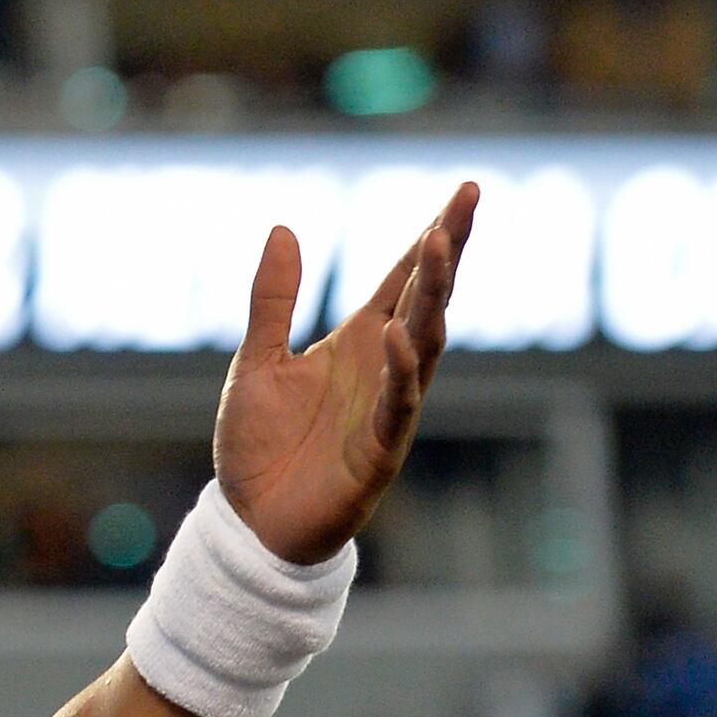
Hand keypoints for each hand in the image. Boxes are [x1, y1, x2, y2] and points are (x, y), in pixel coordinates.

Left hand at [211, 181, 478, 566]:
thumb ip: (273, 301)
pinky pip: (399, 405)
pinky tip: (398, 334)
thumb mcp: (255, 362)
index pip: (403, 279)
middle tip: (467, 201)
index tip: (465, 191)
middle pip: (426, 299)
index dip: (433, 236)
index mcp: (358, 343)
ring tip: (438, 244)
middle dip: (447, 250)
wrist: (249, 524)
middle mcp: (383, 368)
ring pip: (426, 342)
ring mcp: (388, 408)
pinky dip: (401, 369)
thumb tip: (283, 228)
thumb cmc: (260, 447)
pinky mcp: (379, 451)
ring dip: (433, 295)